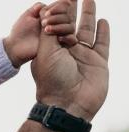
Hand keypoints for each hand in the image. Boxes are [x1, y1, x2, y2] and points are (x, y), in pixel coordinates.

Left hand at [5, 2, 75, 67]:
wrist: (16, 47)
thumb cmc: (19, 31)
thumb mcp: (26, 16)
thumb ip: (37, 8)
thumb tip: (45, 5)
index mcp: (51, 15)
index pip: (62, 7)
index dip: (58, 7)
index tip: (47, 13)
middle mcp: (57, 24)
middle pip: (67, 17)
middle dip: (57, 17)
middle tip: (43, 22)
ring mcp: (59, 34)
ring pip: (70, 27)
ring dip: (59, 26)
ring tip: (45, 30)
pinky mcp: (60, 45)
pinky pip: (71, 40)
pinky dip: (68, 37)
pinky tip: (58, 38)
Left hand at [32, 0, 109, 120]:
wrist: (69, 103)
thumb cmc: (53, 79)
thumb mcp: (46, 52)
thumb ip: (49, 31)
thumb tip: (49, 10)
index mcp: (50, 49)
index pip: (54, 25)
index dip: (57, 11)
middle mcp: (66, 51)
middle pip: (70, 24)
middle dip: (72, 8)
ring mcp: (83, 55)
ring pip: (87, 30)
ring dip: (88, 14)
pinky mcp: (98, 62)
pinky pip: (102, 43)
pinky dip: (103, 32)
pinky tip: (103, 20)